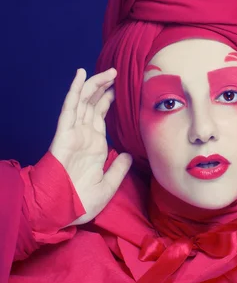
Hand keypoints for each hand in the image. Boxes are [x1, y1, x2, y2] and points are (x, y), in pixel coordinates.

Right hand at [49, 68, 132, 224]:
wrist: (61, 211)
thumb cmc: (80, 203)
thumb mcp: (107, 186)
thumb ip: (118, 170)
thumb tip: (130, 155)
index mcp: (94, 147)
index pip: (101, 117)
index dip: (108, 101)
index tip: (118, 88)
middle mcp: (85, 136)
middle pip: (94, 104)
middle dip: (104, 87)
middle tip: (116, 72)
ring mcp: (74, 133)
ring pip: (85, 101)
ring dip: (95, 84)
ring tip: (109, 71)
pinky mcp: (65, 133)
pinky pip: (70, 107)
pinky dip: (75, 90)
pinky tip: (81, 75)